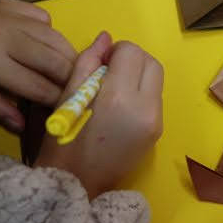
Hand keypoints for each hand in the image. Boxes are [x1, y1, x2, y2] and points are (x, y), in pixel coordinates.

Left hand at [0, 0, 75, 131]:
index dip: (57, 101)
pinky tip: (42, 44)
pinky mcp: (10, 2)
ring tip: (70, 71)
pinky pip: (43, 18)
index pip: (39, 87)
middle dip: (72, 80)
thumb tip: (21, 125)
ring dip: (68, 57)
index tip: (66, 110)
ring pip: (57, 38)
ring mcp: (11, 16)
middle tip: (76, 91)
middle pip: (57, 62)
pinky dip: (49, 33)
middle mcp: (8, 37)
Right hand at [35, 32, 163, 198]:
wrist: (78, 185)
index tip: (102, 63)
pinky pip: (156, 99)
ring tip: (114, 90)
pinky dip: (142, 93)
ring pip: (157, 80)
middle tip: (110, 71)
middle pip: (152, 63)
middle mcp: (145, 108)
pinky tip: (121, 106)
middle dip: (133, 60)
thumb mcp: (68, 97)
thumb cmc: (63, 142)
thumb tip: (105, 37)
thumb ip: (88, 62)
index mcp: (119, 97)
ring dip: (139, 76)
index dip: (116, 51)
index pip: (132, 52)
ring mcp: (156, 122)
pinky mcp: (159, 132)